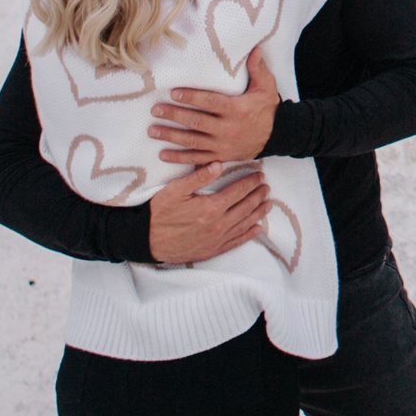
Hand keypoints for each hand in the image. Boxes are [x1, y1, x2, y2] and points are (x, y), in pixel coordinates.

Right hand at [146, 162, 267, 264]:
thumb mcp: (175, 190)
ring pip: (244, 224)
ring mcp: (217, 240)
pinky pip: (236, 242)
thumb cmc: (160, 213)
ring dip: (258, 213)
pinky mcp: (212, 251)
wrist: (147, 240)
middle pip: (245, 207)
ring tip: (268, 204)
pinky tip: (258, 229)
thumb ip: (198, 177)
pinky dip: (249, 235)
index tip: (260, 176)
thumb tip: (219, 164)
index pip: (237, 192)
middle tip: (267, 187)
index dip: (250, 183)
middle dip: (258, 196)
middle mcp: (218, 225)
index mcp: (211, 207)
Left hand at [152, 45, 278, 163]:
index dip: (191, 98)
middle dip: (174, 116)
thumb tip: (255, 49)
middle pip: (196, 122)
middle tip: (156, 110)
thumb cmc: (267, 108)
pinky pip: (197, 159)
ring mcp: (223, 146)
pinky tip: (163, 154)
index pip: (210, 102)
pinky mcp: (220, 157)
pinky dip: (180, 158)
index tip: (174, 93)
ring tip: (153, 130)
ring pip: (193, 142)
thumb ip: (258, 68)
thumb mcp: (266, 87)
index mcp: (238, 110)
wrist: (277, 136)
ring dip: (171, 136)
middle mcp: (228, 129)